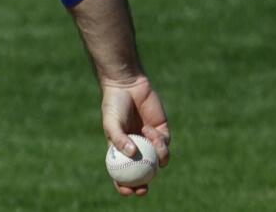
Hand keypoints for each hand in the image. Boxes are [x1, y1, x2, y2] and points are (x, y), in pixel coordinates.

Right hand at [101, 75, 170, 195]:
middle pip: (143, 173)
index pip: (122, 173)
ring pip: (158, 160)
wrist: (127, 85)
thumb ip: (119, 138)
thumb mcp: (111, 123)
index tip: (127, 190)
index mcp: (121, 149)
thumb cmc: (114, 104)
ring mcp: (150, 141)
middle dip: (144, 183)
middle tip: (144, 187)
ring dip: (156, 156)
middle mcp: (137, 148)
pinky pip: (164, 145)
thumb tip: (132, 155)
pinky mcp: (162, 132)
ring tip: (149, 138)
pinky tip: (150, 130)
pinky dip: (159, 141)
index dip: (124, 185)